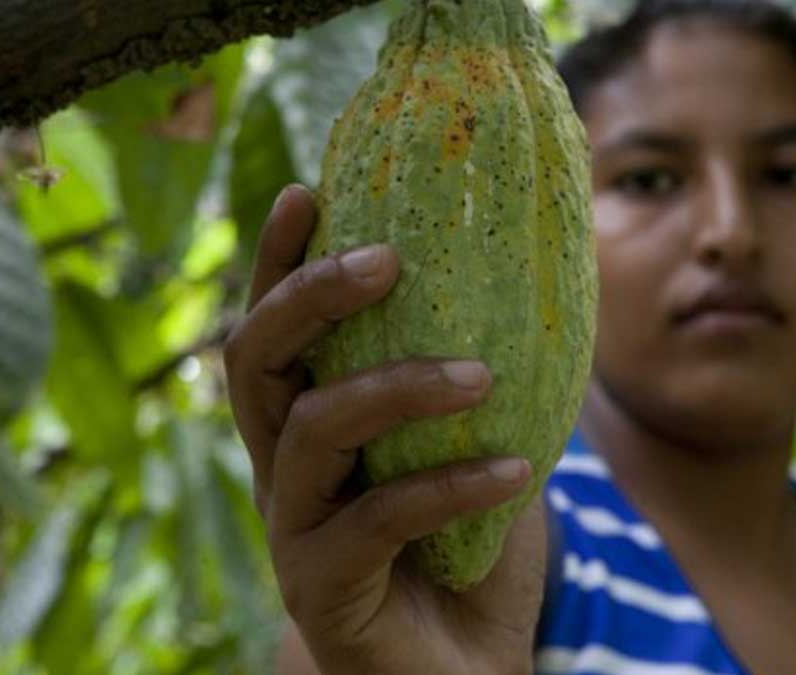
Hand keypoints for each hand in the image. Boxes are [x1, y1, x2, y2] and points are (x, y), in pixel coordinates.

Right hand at [222, 185, 546, 674]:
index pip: (273, 330)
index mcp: (309, 430)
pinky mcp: (323, 587)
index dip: (279, 261)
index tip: (311, 191)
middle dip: (309, 297)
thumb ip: (482, 383)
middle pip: (255, 362)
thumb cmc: (470, 557)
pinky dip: (450, 484)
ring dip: (397, 387)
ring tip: (482, 375)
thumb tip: (540, 288)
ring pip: (312, 431)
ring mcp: (293, 532)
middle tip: (385, 258)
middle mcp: (283, 472)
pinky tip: (515, 469)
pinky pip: (378, 517)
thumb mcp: (479, 448)